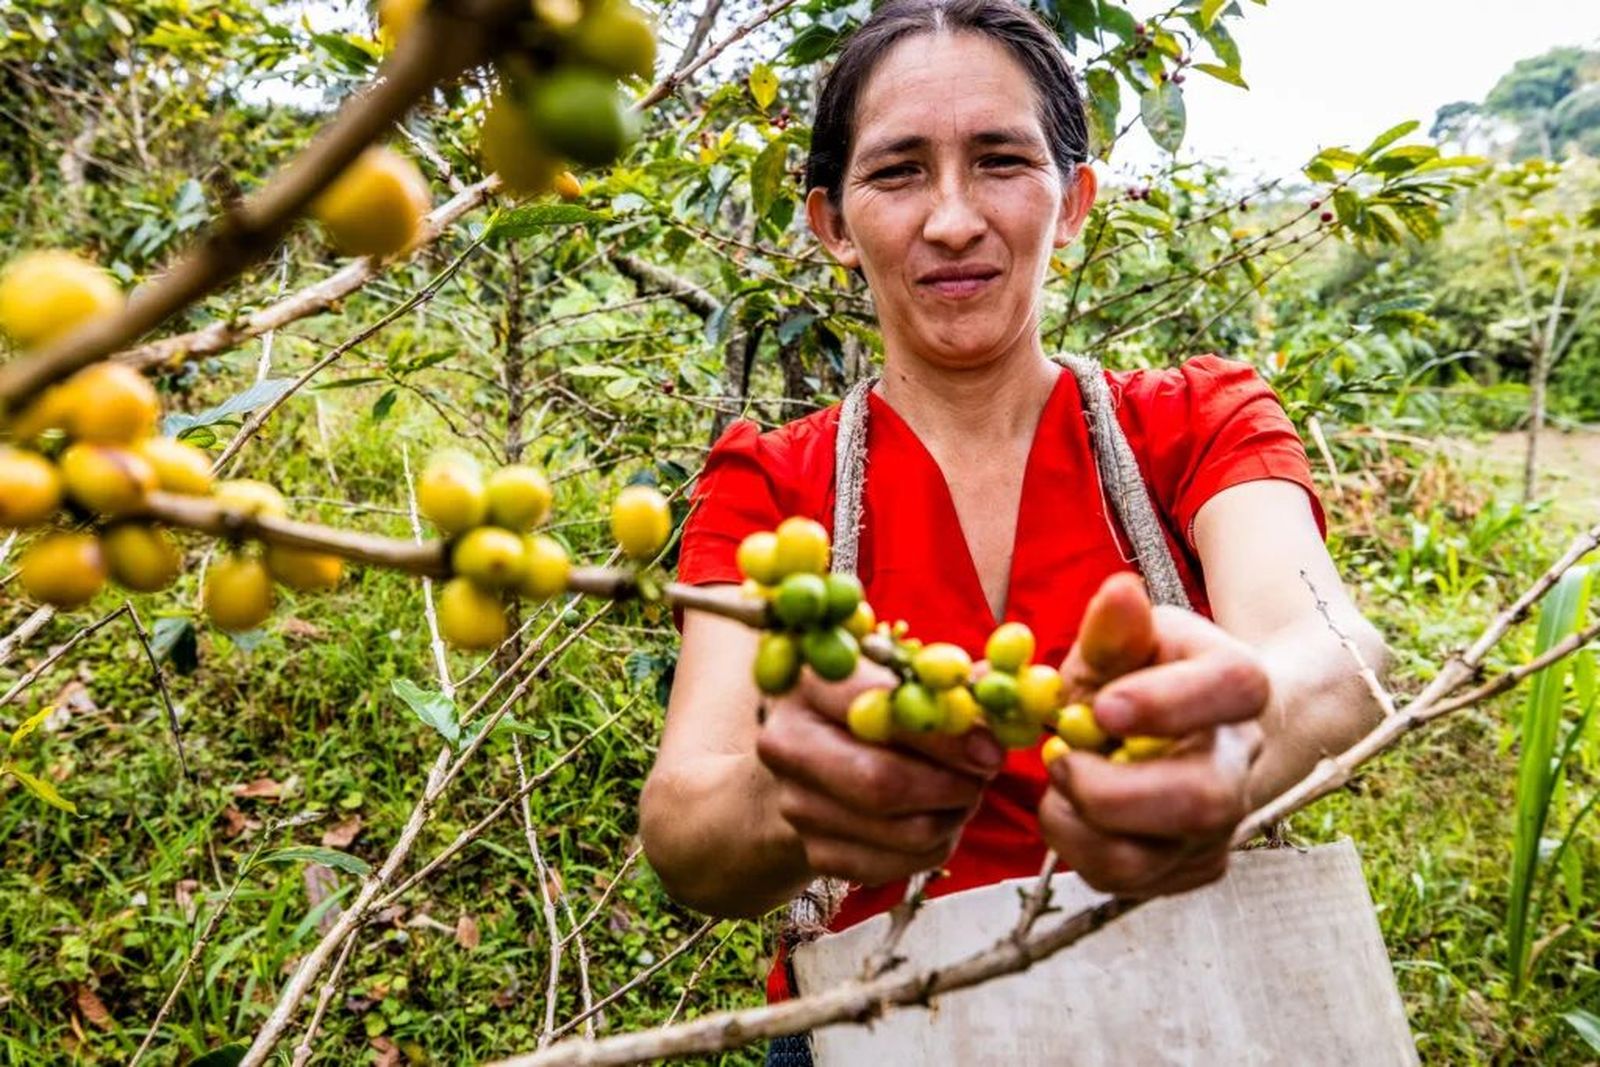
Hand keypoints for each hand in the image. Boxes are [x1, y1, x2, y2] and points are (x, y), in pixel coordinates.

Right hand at [755, 661, 1006, 886]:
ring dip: (953, 817)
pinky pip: (900, 866)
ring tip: (965, 792)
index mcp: (809, 684)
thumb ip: (949, 684)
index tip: (991, 748)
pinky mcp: (816, 853)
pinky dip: (936, 846)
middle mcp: (787, 743)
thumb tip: (1002, 690)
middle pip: (882, 783)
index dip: (944, 732)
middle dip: (951, 785)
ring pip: (901, 831)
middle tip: (985, 777)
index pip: (878, 707)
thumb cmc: (871, 709)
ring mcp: (796, 804)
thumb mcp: (901, 679)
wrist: (813, 762)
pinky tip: (939, 818)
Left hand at [1039, 572, 1267, 896]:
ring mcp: (1223, 824)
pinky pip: (1130, 882)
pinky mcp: (1195, 866)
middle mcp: (1243, 762)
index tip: (1103, 708)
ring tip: (1057, 784)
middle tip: (1058, 761)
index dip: (1165, 702)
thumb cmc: (1145, 672)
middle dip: (1110, 792)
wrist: (1178, 725)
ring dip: (1079, 827)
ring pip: (1153, 858)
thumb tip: (1118, 593)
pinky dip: (1082, 851)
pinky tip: (1075, 811)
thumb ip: (1115, 626)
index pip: (1229, 689)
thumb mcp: (1127, 639)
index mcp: (1238, 684)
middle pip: (1200, 801)